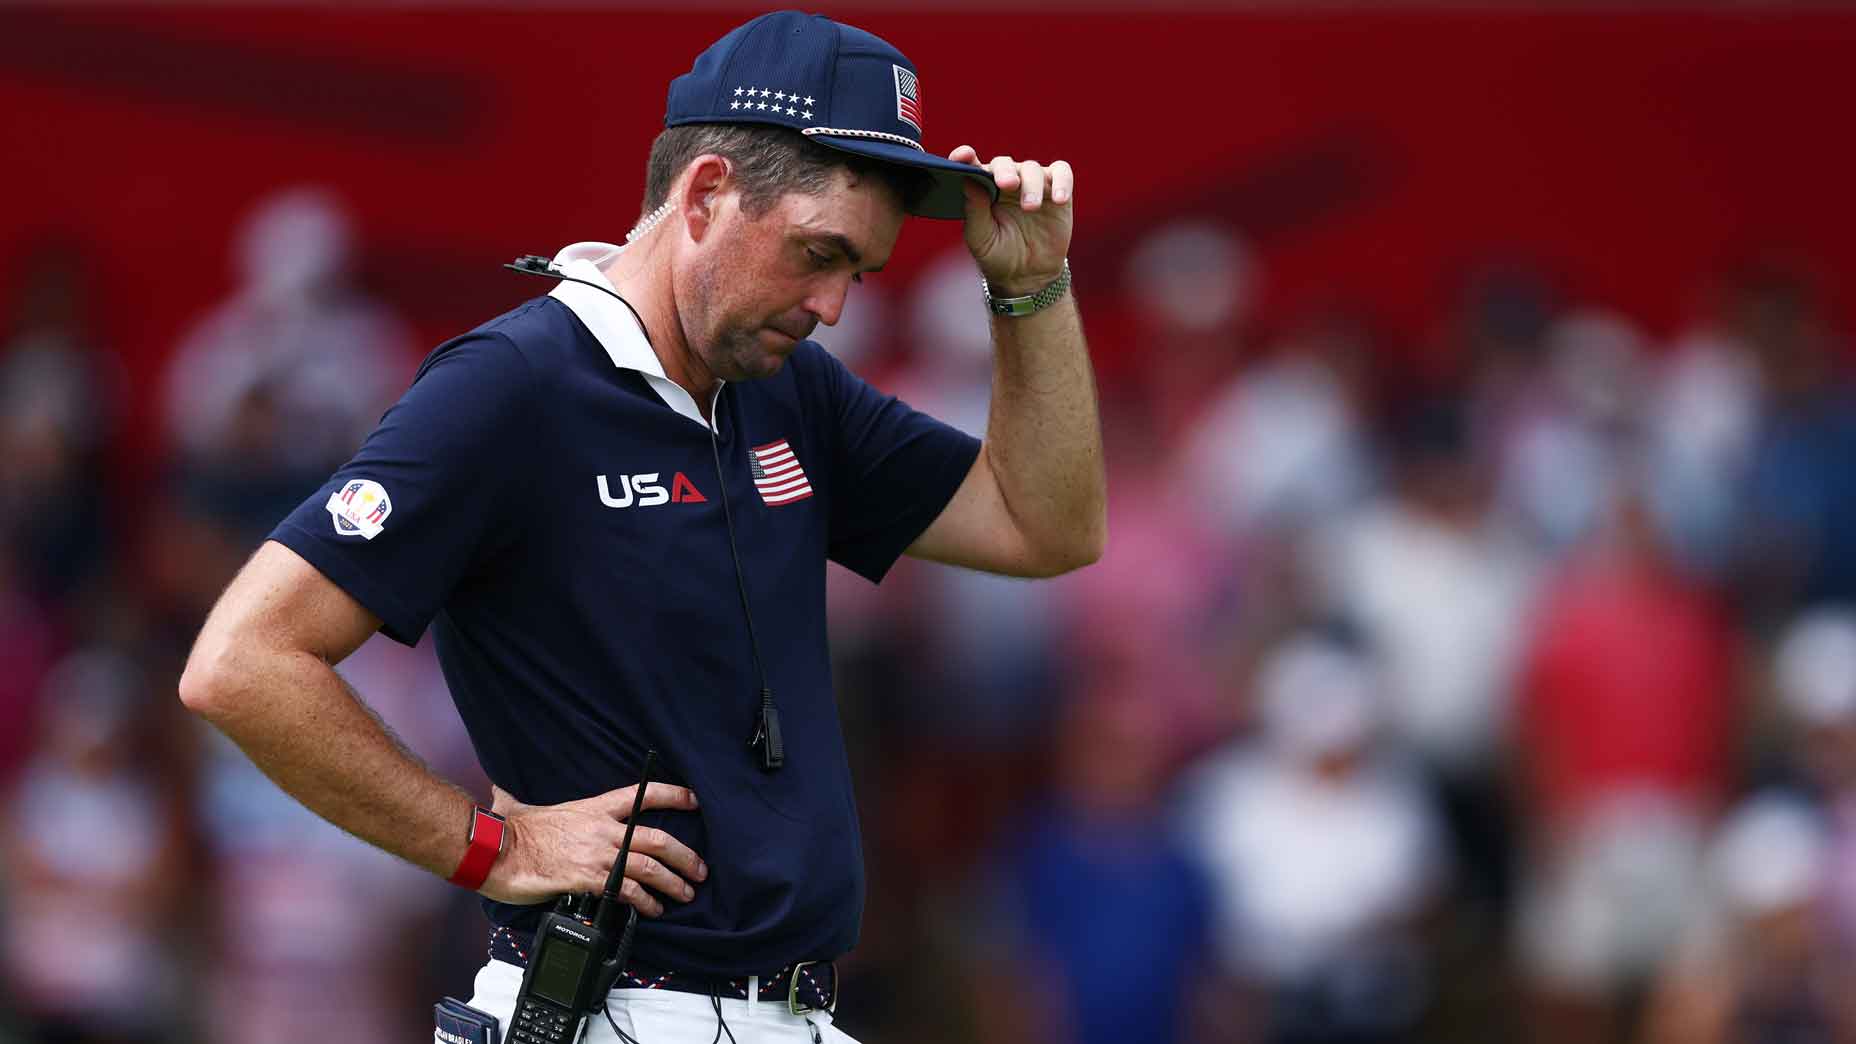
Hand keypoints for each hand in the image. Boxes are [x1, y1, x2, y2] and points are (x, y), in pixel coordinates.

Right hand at [480, 782, 705, 915]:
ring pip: (651, 867)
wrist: (496, 850)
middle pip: (659, 838)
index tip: (696, 800)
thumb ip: (518, 799)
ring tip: (684, 894)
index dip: (675, 795)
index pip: (644, 794)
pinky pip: (629, 892)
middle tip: (699, 870)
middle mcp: (604, 829)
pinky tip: (652, 910)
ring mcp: (600, 855)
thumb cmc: (508, 831)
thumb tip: (501, 792)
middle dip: (686, 856)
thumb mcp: (520, 806)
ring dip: (673, 883)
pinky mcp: (591, 879)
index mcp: (595, 807)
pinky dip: (646, 903)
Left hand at [949, 145, 1073, 295]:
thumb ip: (974, 210)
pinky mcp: (1056, 191)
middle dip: (1005, 172)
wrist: (1028, 276)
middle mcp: (1006, 181)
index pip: (971, 166)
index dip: (966, 157)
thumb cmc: (998, 256)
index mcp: (982, 189)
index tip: (962, 155)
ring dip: (1032, 185)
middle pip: (1004, 164)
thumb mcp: (981, 238)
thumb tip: (968, 179)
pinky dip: (1062, 182)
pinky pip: (1062, 174)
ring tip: (1031, 207)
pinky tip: (1059, 199)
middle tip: (1007, 185)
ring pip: (1032, 169)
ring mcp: (1032, 184)